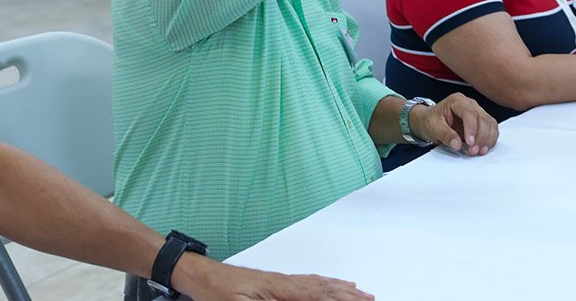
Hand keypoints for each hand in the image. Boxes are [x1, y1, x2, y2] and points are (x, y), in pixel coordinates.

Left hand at [178, 258, 374, 300]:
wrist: (203, 277)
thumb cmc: (219, 294)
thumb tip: (305, 299)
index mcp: (282, 290)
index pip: (320, 296)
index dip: (343, 300)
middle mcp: (287, 283)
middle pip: (326, 289)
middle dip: (350, 295)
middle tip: (372, 298)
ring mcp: (283, 281)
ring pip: (320, 284)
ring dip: (342, 289)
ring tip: (361, 292)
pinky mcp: (278, 283)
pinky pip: (310, 282)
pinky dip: (327, 284)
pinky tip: (331, 284)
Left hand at [408, 93, 498, 155]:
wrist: (429, 121)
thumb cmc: (431, 120)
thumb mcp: (433, 127)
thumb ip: (445, 135)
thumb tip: (457, 144)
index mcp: (457, 100)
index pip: (469, 113)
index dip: (471, 128)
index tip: (470, 143)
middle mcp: (470, 104)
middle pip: (482, 118)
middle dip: (480, 137)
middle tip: (473, 151)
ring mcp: (477, 112)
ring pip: (490, 124)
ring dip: (487, 139)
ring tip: (479, 152)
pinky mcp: (481, 122)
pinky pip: (491, 129)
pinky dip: (490, 140)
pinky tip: (483, 148)